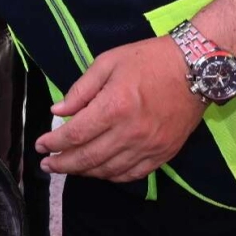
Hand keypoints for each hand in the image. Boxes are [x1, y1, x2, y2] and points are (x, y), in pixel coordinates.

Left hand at [35, 37, 205, 181]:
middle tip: (47, 164)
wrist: (195, 68)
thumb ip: (81, 90)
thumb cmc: (148, 59)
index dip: (54, 143)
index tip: (40, 145)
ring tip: (69, 168)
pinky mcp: (164, 154)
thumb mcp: (108, 63)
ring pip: (108, 170)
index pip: (76, 134)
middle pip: (88, 158)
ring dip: (84, 173)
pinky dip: (112, 176)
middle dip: (63, 164)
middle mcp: (131, 132)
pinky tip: (99, 171)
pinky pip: (132, 174)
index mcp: (114, 106)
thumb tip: (59, 111)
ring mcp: (149, 147)